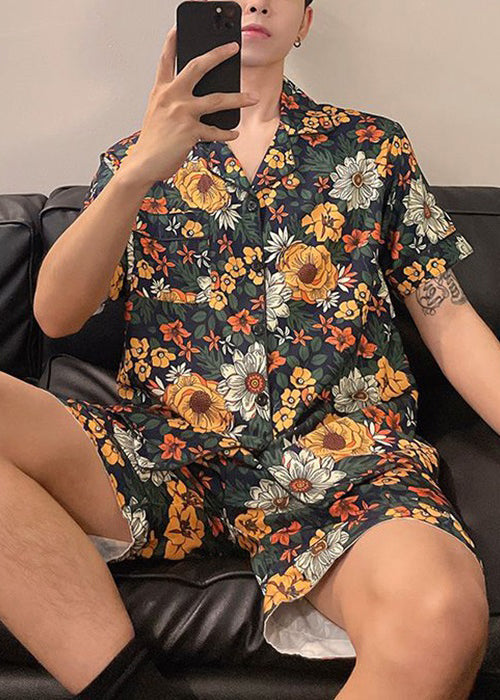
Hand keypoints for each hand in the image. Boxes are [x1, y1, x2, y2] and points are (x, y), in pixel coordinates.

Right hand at [120, 24, 258, 185]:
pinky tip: (233, 133)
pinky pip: (215, 131)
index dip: (172, 41)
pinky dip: (226, 133)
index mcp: (161, 91)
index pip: (166, 59)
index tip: (179, 28)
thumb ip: (174, 102)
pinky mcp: (191, 131)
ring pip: (217, 99)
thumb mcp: (158, 114)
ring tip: (252, 97)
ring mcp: (182, 113)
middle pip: (198, 67)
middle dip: (218, 54)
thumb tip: (200, 100)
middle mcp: (172, 96)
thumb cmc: (152, 142)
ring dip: (238, 98)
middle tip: (233, 48)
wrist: (143, 164)